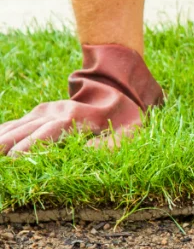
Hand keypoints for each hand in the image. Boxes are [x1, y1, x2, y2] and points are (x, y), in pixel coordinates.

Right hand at [0, 45, 163, 154]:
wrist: (118, 88)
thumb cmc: (124, 118)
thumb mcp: (126, 134)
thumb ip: (106, 147)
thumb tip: (83, 156)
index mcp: (75, 118)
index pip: (48, 133)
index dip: (31, 147)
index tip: (15, 159)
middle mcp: (55, 112)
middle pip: (26, 130)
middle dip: (8, 144)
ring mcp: (45, 111)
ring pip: (18, 125)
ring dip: (2, 138)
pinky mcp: (41, 113)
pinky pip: (18, 122)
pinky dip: (5, 130)